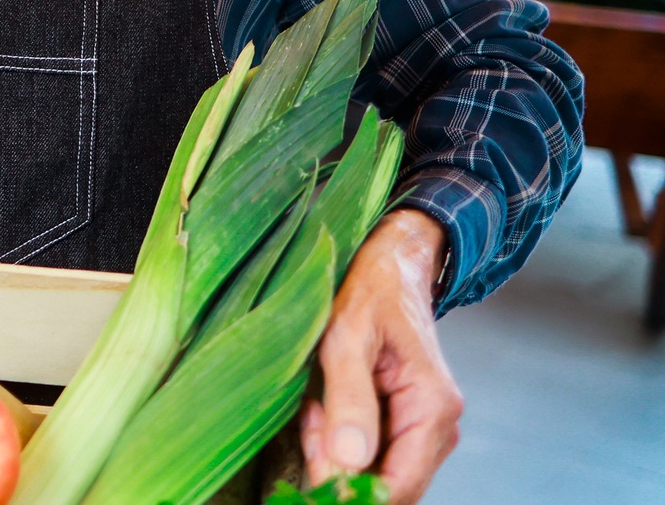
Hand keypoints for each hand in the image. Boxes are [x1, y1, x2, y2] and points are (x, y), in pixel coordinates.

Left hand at [303, 210, 463, 502]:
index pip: (399, 486)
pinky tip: (324, 406)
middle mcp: (438, 426)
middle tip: (310, 422)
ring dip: (334, 451)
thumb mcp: (346, 337)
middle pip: (386, 484)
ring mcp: (423, 426)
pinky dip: (338, 438)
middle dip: (339, 467)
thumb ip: (349, 399)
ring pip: (373, 470)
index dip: (353, 493)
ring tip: (316, 406)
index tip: (312, 474)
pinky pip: (370, 451)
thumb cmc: (368, 292)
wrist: (388, 265)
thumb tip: (350, 463)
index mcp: (433, 407)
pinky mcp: (404, 421)